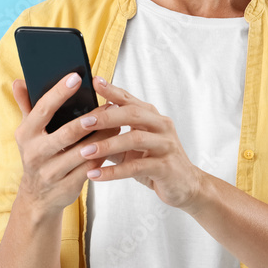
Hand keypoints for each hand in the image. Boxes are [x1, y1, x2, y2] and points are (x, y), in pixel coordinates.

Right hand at [11, 74, 120, 216]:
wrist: (37, 198)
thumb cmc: (37, 155)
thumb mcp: (28, 133)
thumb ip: (25, 106)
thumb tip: (18, 81)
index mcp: (26, 134)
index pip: (43, 109)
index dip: (59, 92)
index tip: (76, 77)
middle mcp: (35, 153)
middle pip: (66, 133)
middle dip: (89, 119)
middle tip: (109, 105)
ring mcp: (51, 172)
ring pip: (83, 152)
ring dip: (103, 136)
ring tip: (118, 121)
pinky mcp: (67, 186)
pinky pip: (90, 168)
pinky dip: (104, 154)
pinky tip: (114, 142)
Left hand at [77, 78, 203, 209]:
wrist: (185, 185)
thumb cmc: (155, 162)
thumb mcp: (132, 146)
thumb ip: (113, 135)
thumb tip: (82, 129)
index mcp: (152, 117)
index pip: (129, 99)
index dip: (112, 90)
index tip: (94, 81)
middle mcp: (161, 126)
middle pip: (133, 114)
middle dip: (106, 117)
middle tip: (83, 122)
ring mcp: (165, 145)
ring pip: (135, 139)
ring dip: (107, 145)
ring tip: (84, 152)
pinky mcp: (166, 166)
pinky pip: (137, 167)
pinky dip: (114, 172)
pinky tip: (96, 175)